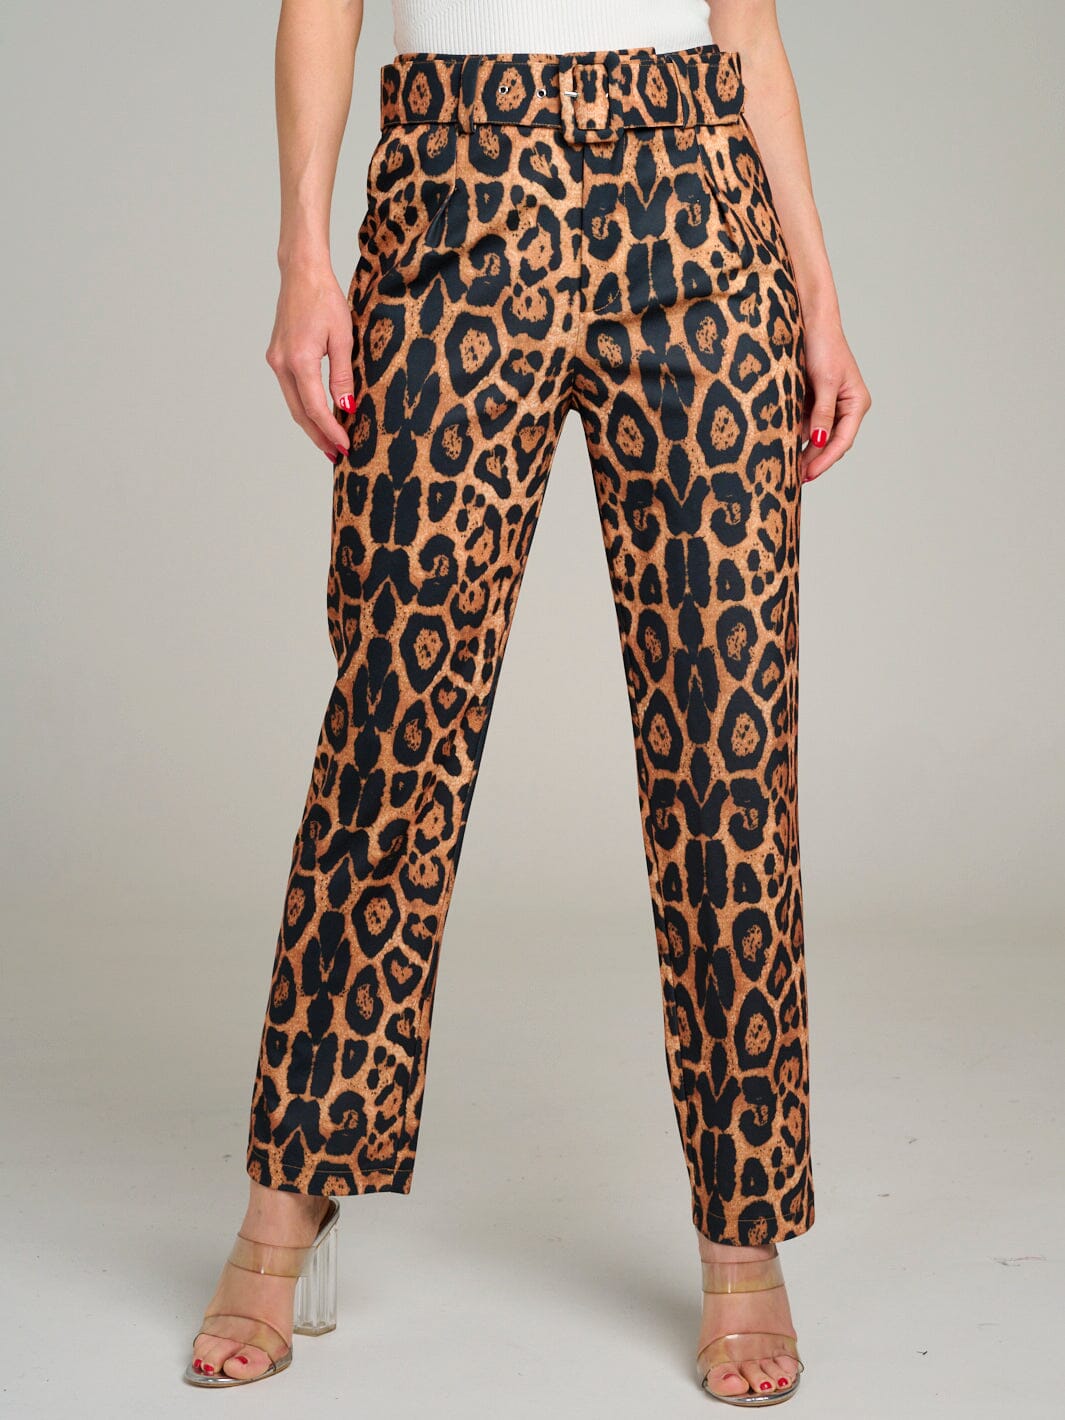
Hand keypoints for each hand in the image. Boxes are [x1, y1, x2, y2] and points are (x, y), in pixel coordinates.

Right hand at [265, 260, 354, 462]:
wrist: (301, 274)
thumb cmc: (325, 299)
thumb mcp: (343, 337)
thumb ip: (343, 375)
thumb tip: (346, 406)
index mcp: (299, 360)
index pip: (315, 408)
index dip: (330, 430)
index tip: (344, 446)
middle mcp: (281, 364)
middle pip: (299, 413)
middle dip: (318, 436)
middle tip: (336, 455)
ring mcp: (276, 361)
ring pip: (293, 404)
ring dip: (311, 425)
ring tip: (329, 442)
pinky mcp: (277, 357)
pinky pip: (291, 390)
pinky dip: (304, 407)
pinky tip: (319, 415)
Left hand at [798, 310, 871, 483]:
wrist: (809, 320)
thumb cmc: (823, 345)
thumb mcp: (823, 381)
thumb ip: (822, 413)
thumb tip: (818, 441)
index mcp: (856, 403)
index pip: (842, 441)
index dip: (825, 460)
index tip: (808, 474)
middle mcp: (845, 407)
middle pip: (830, 443)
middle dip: (813, 460)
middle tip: (793, 479)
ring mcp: (828, 405)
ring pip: (815, 437)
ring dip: (802, 451)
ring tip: (785, 468)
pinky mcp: (812, 401)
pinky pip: (804, 424)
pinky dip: (794, 436)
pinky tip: (781, 447)